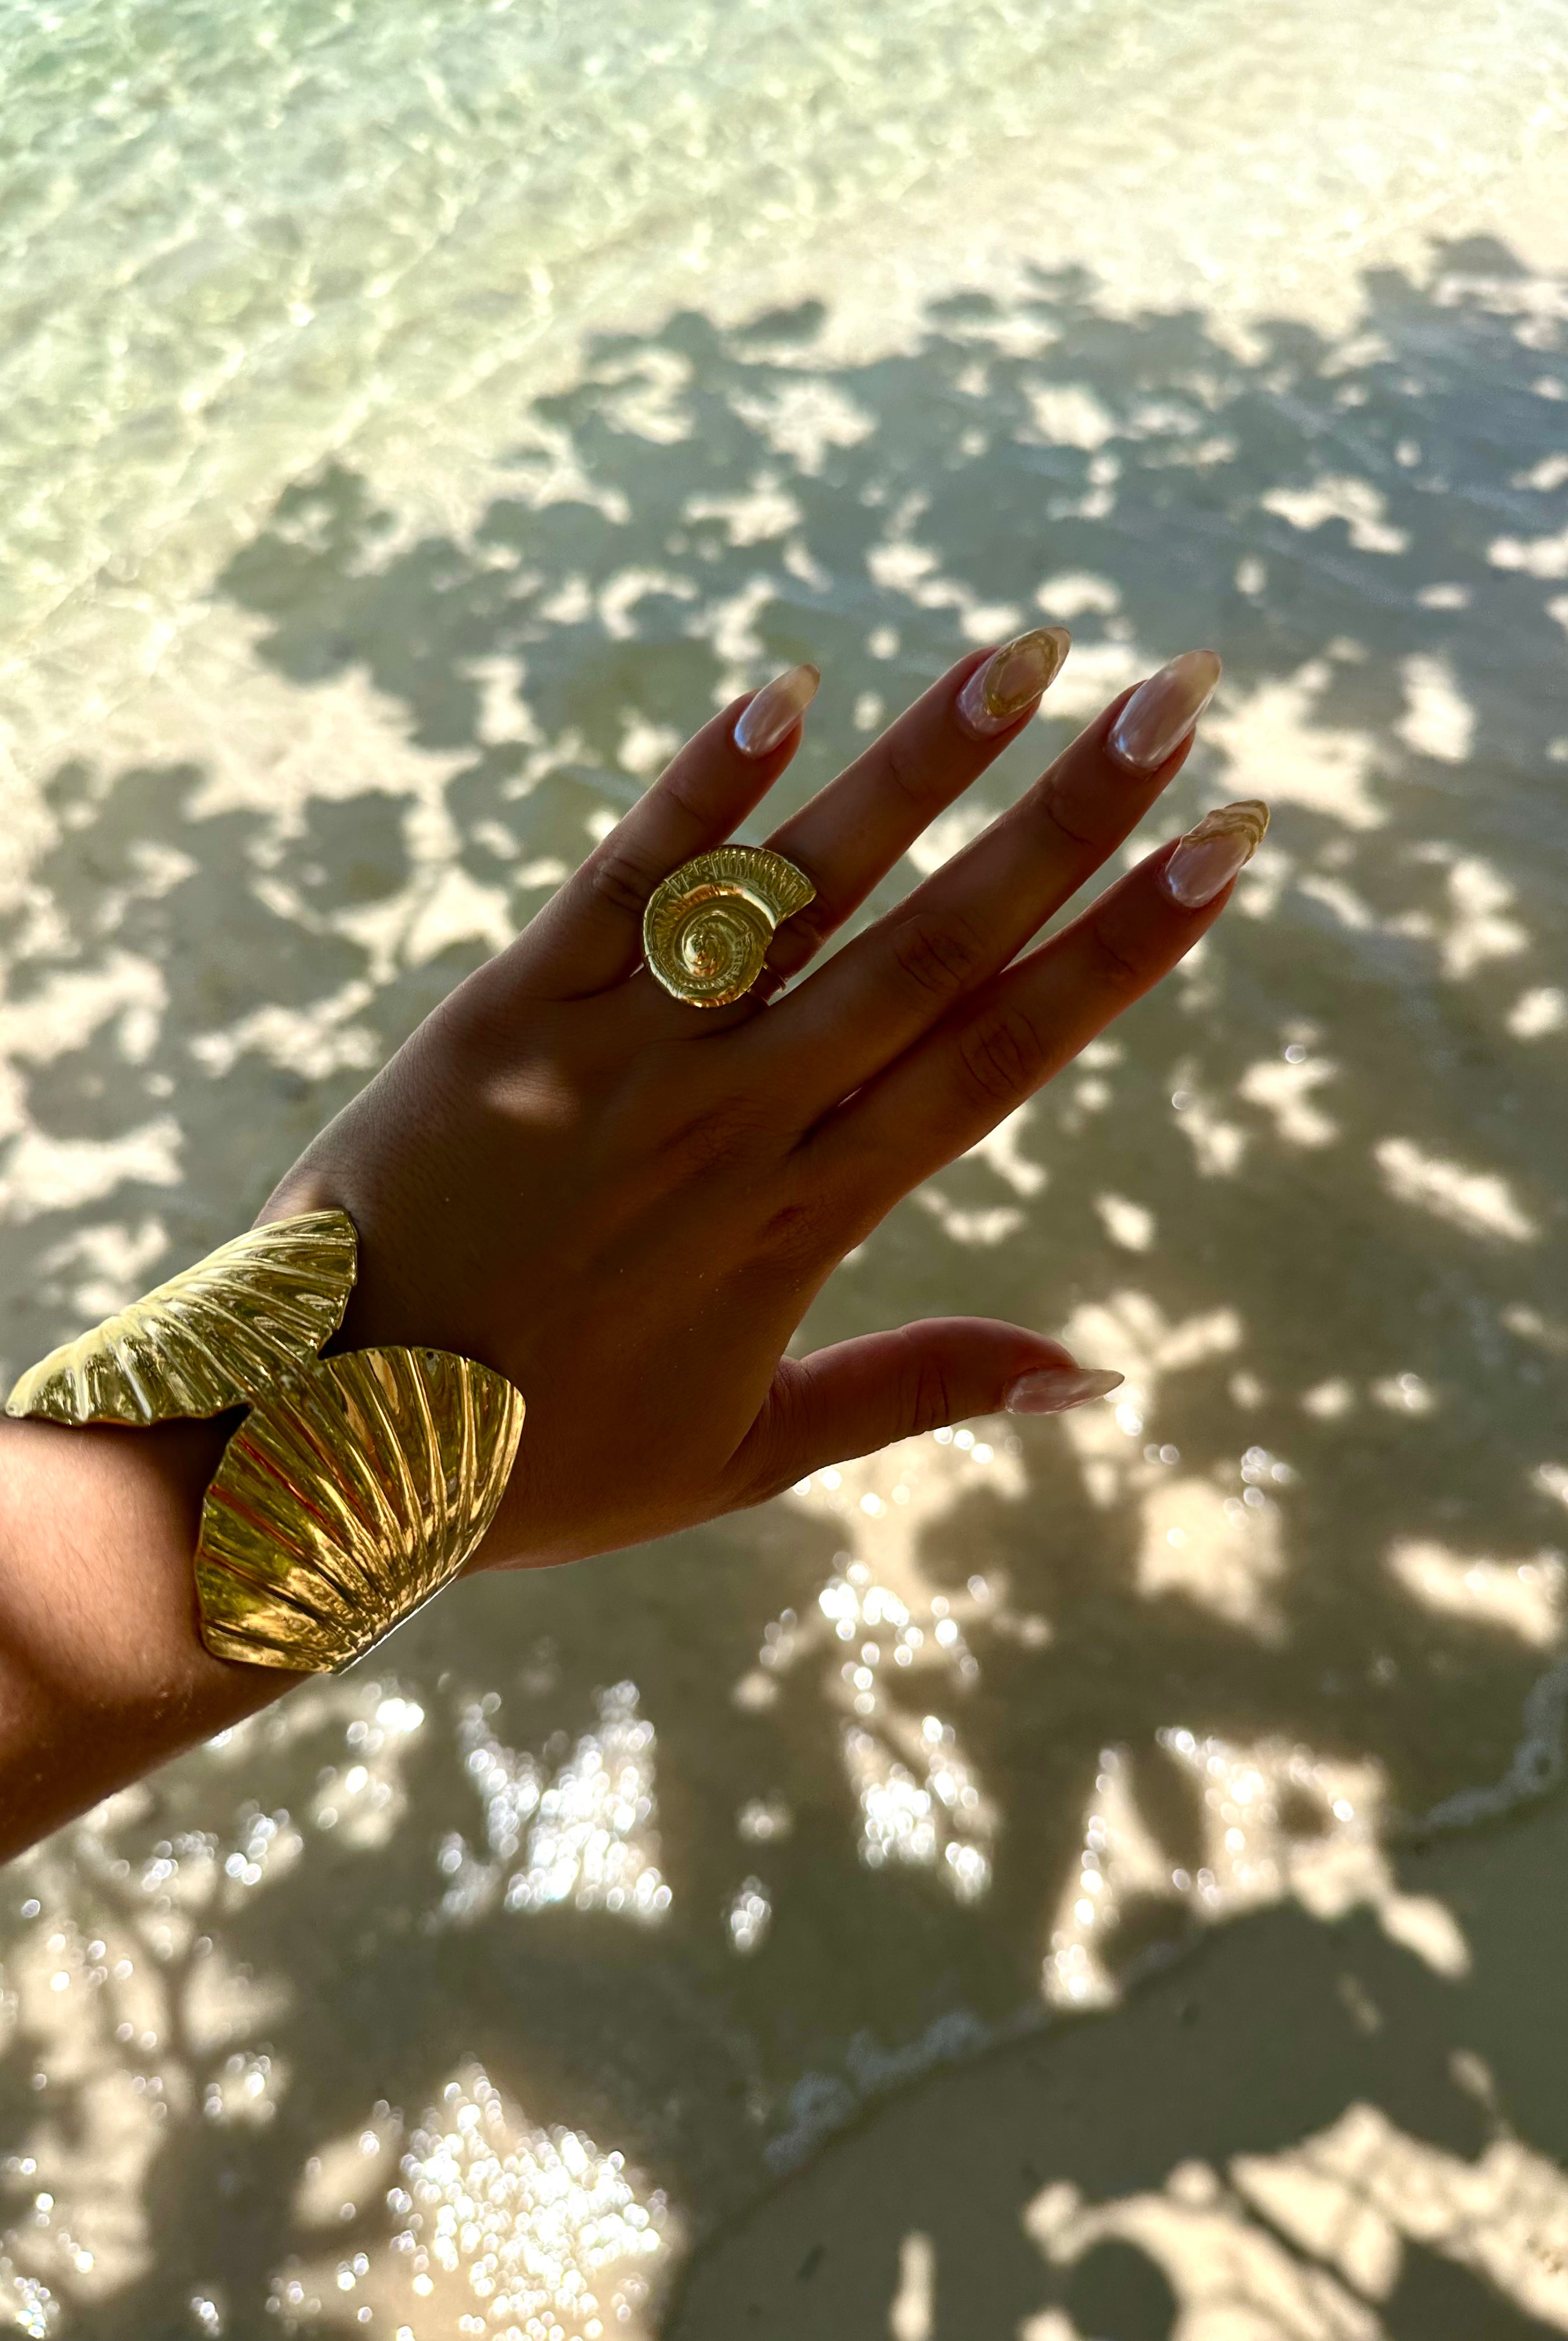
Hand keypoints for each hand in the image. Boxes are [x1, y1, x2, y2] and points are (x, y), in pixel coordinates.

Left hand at [263, 634, 1260, 1569]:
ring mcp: (621, 1059)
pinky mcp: (508, 1015)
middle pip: (934, 948)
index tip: (1222, 854)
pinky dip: (699, 792)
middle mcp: (736, 1122)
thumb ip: (918, 1391)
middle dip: (1068, 822)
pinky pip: (621, 888)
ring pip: (795, 892)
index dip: (1121, 950)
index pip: (999, 1056)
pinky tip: (786, 694)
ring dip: (918, 768)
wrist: (314, 1451)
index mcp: (806, 1220)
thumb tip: (1097, 1375)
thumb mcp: (745, 1452)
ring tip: (1026, 656)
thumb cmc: (536, 1460)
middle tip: (1178, 703)